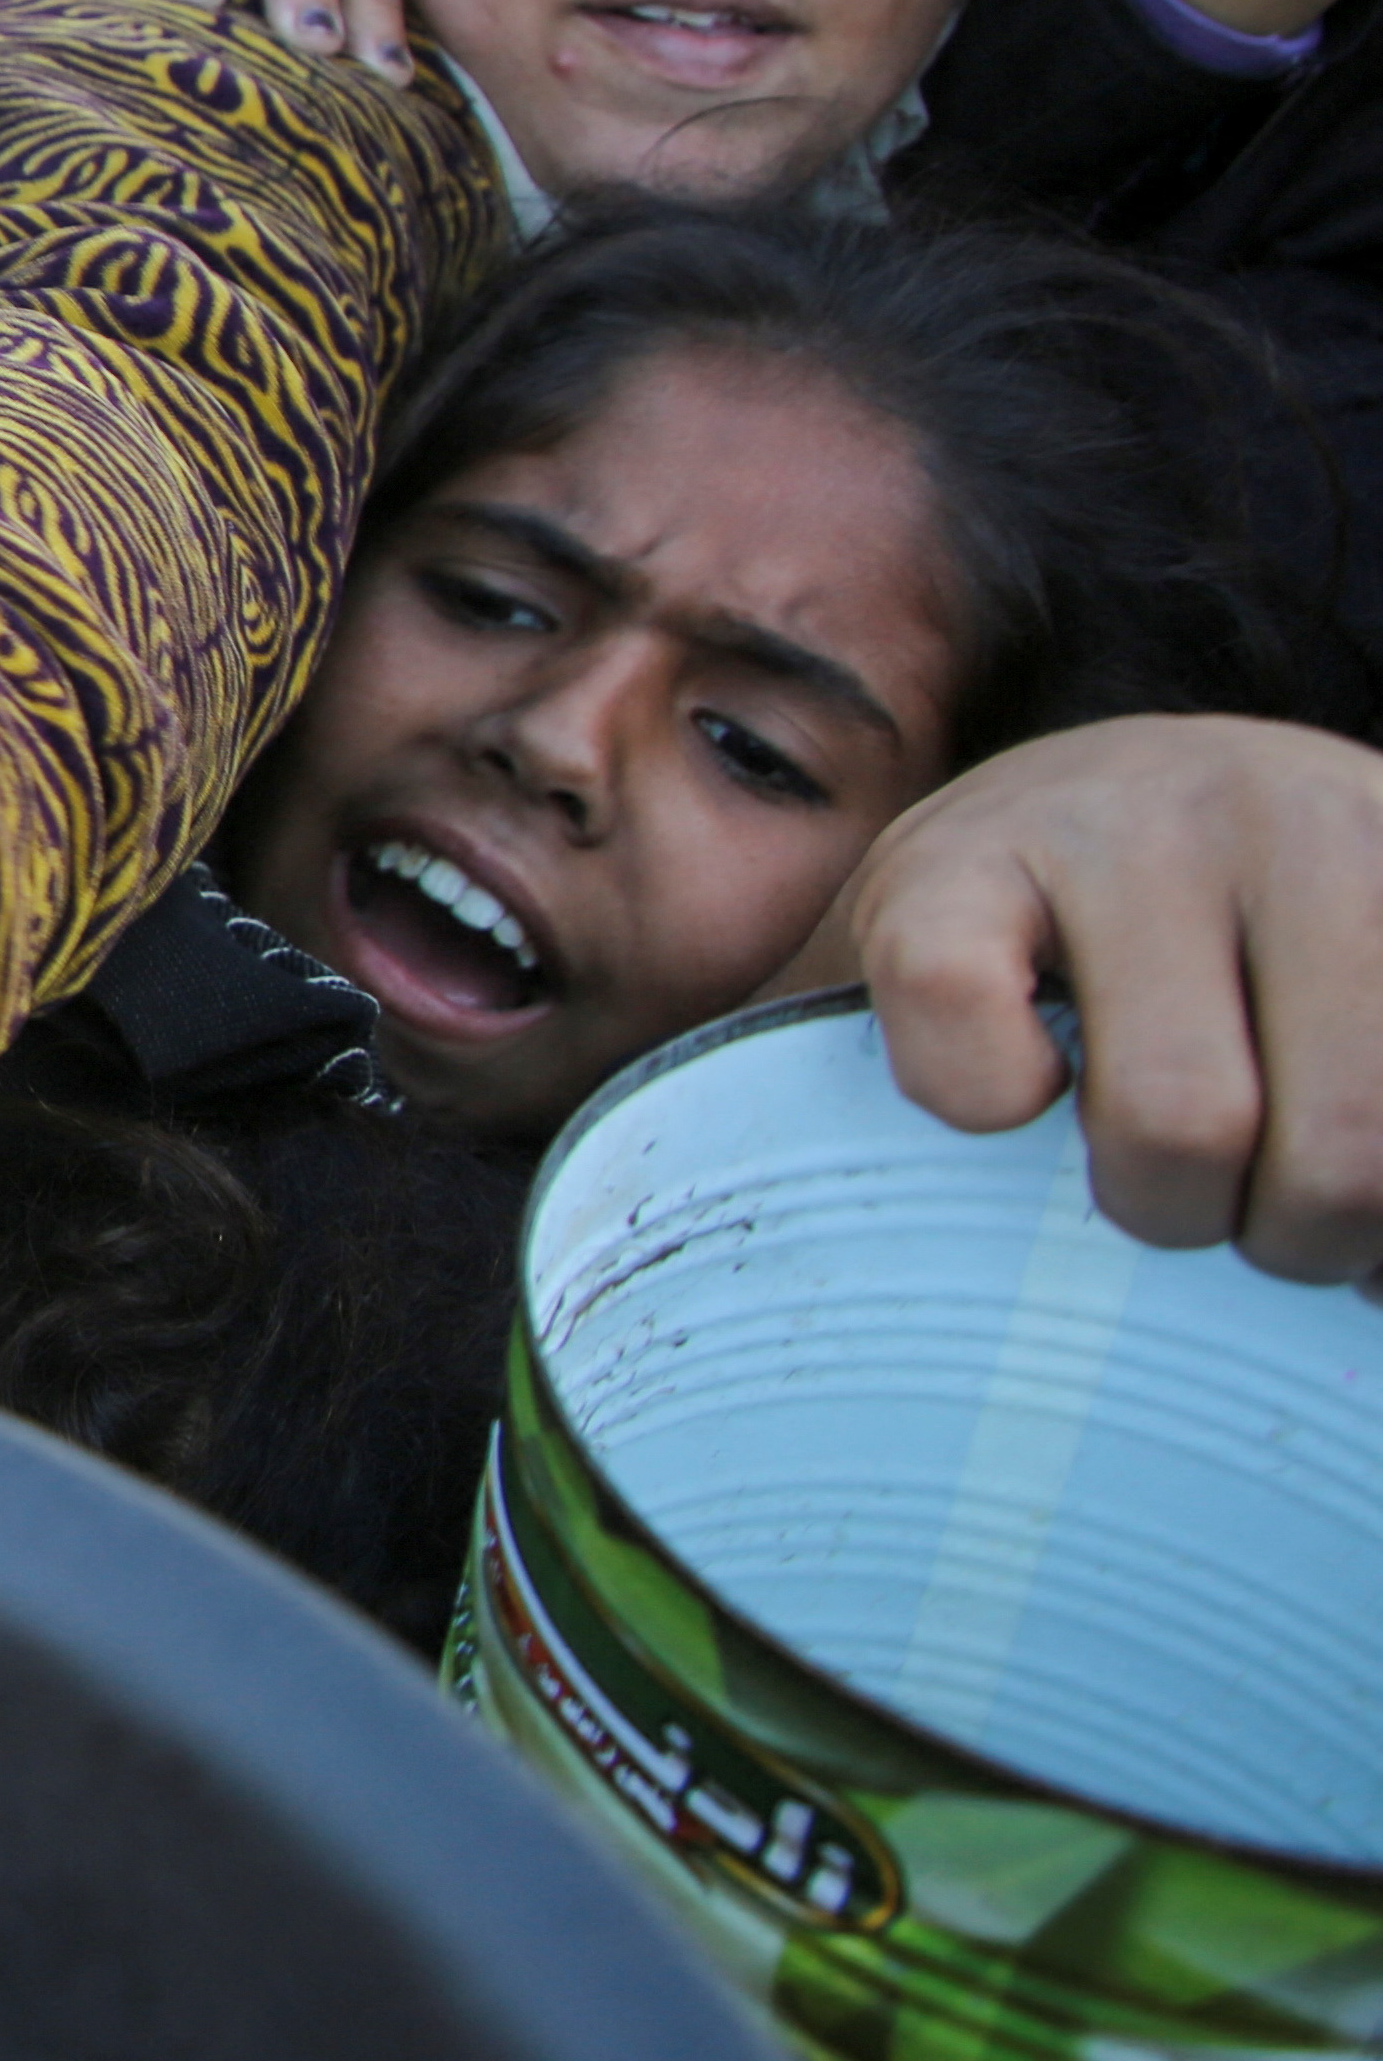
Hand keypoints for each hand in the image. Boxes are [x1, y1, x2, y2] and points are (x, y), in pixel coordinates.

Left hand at [816, 715, 1382, 1281]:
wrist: (1183, 794)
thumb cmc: (1011, 949)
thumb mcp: (884, 983)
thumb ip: (795, 1097)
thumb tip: (740, 1265)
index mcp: (970, 856)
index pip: (940, 983)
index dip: (976, 1090)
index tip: (1008, 1104)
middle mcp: (1156, 818)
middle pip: (1178, 1126)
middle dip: (1186, 1222)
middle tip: (1186, 1209)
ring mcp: (1329, 837)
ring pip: (1352, 1141)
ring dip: (1330, 1225)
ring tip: (1296, 1206)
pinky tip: (1375, 1186)